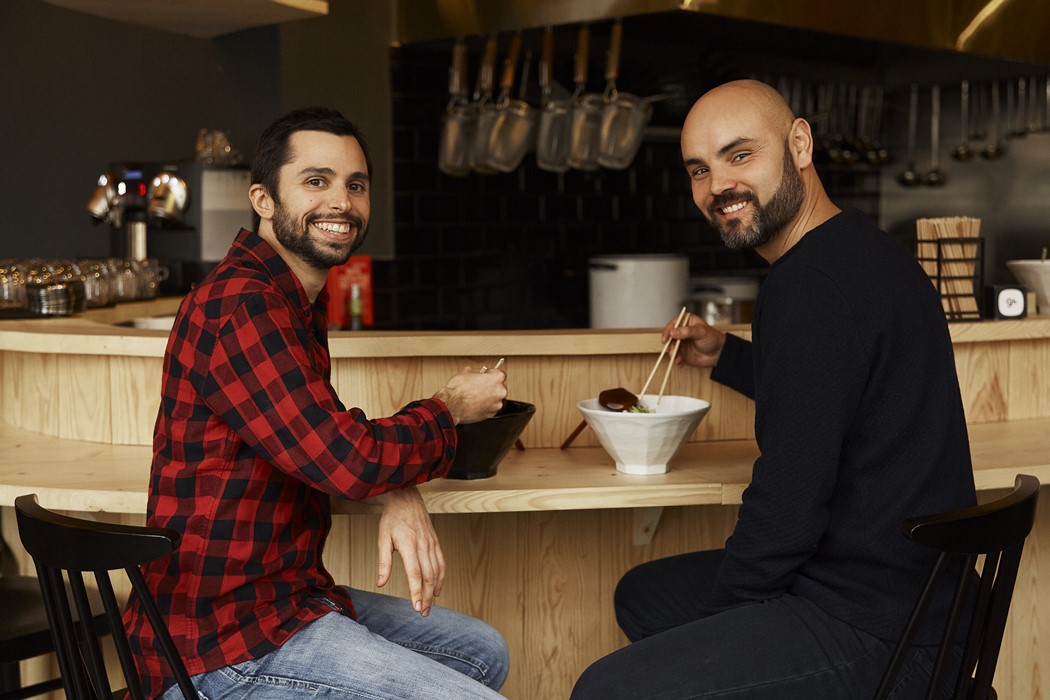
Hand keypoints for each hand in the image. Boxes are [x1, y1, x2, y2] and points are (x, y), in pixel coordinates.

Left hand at [374, 486, 444, 616]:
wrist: (406, 498)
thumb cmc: (392, 518)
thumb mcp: (382, 538)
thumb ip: (383, 562)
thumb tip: (381, 583)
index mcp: (409, 545)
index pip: (415, 574)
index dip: (416, 592)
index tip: (416, 607)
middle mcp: (423, 545)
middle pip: (428, 577)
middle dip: (426, 597)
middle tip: (423, 613)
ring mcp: (432, 544)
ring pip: (437, 572)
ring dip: (434, 591)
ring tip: (429, 606)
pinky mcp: (436, 542)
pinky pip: (442, 563)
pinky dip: (441, 578)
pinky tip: (437, 589)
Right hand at [433, 366, 507, 424]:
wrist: (452, 405)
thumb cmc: (458, 390)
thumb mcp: (467, 371)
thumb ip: (478, 372)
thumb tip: (479, 374)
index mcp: (497, 378)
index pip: (500, 373)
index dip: (491, 374)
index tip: (487, 375)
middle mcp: (500, 391)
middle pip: (500, 387)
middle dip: (491, 386)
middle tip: (480, 386)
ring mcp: (497, 404)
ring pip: (496, 399)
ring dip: (489, 397)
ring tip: (477, 396)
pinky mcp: (491, 414)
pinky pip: (491, 408)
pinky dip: (486, 406)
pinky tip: (477, 404)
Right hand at [664, 312, 725, 368]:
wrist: (718, 353)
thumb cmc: (712, 338)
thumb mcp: (701, 332)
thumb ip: (686, 331)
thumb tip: (673, 332)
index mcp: (685, 322)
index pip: (672, 324)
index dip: (667, 331)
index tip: (666, 339)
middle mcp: (681, 332)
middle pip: (669, 337)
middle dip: (670, 345)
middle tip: (673, 352)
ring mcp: (680, 343)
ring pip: (671, 348)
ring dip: (673, 354)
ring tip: (679, 359)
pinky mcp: (681, 353)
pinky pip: (675, 356)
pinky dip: (676, 360)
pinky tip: (680, 363)